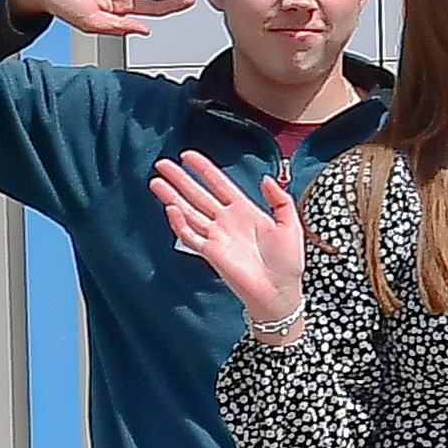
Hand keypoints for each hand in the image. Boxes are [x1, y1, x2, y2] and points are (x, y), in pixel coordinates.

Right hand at [149, 151, 307, 330]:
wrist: (280, 292)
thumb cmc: (287, 263)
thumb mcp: (291, 225)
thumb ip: (280, 200)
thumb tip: (267, 178)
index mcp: (245, 211)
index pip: (219, 184)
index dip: (204, 170)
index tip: (188, 156)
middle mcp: (226, 221)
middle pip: (197, 195)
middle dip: (180, 179)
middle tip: (162, 164)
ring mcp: (216, 236)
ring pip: (188, 211)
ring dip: (172, 197)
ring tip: (156, 182)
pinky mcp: (210, 253)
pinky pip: (190, 235)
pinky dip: (179, 223)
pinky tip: (171, 208)